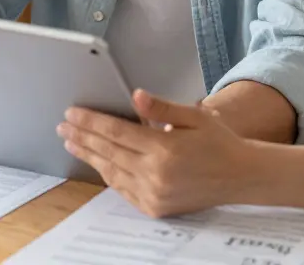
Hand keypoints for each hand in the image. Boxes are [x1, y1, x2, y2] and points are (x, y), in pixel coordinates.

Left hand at [58, 89, 254, 217]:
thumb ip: (161, 108)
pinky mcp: (155, 207)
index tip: (72, 113)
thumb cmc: (218, 142)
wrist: (240, 177)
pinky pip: (123, 189)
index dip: (91, 121)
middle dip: (82, 136)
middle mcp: (155, 174)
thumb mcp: (194, 116)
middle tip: (63, 126)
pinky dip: (108, 174)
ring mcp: (154, 193)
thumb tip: (136, 96)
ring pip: (111, 171)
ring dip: (90, 156)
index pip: (116, 131)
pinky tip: (98, 163)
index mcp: (164, 148)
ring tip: (72, 143)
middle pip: (108, 151)